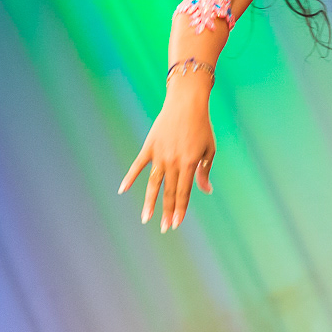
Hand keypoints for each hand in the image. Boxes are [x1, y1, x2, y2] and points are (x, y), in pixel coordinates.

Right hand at [118, 89, 215, 232]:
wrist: (186, 103)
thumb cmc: (201, 126)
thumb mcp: (209, 149)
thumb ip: (204, 171)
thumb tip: (206, 191)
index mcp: (189, 163)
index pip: (184, 192)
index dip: (181, 209)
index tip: (177, 224)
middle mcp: (173, 161)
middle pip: (169, 192)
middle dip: (167, 212)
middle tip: (165, 229)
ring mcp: (160, 154)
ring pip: (153, 184)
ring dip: (150, 202)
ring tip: (146, 218)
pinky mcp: (149, 146)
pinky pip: (138, 165)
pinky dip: (130, 177)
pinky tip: (122, 190)